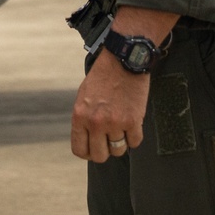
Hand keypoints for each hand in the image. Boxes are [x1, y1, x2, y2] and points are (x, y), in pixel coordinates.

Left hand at [69, 6, 177, 162]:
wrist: (123, 58)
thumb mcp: (84, 96)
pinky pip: (135, 142)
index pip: (80, 149)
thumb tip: (88, 140)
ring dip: (121, 141)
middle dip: (105, 150)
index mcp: (79, 115)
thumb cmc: (103, 75)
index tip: (94, 148)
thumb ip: (84, 119)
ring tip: (122, 127)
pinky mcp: (133, 120)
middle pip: (99, 156)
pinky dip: (135, 135)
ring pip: (118, 150)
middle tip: (110, 140)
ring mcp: (114, 123)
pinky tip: (133, 123)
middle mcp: (95, 122)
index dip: (88, 152)